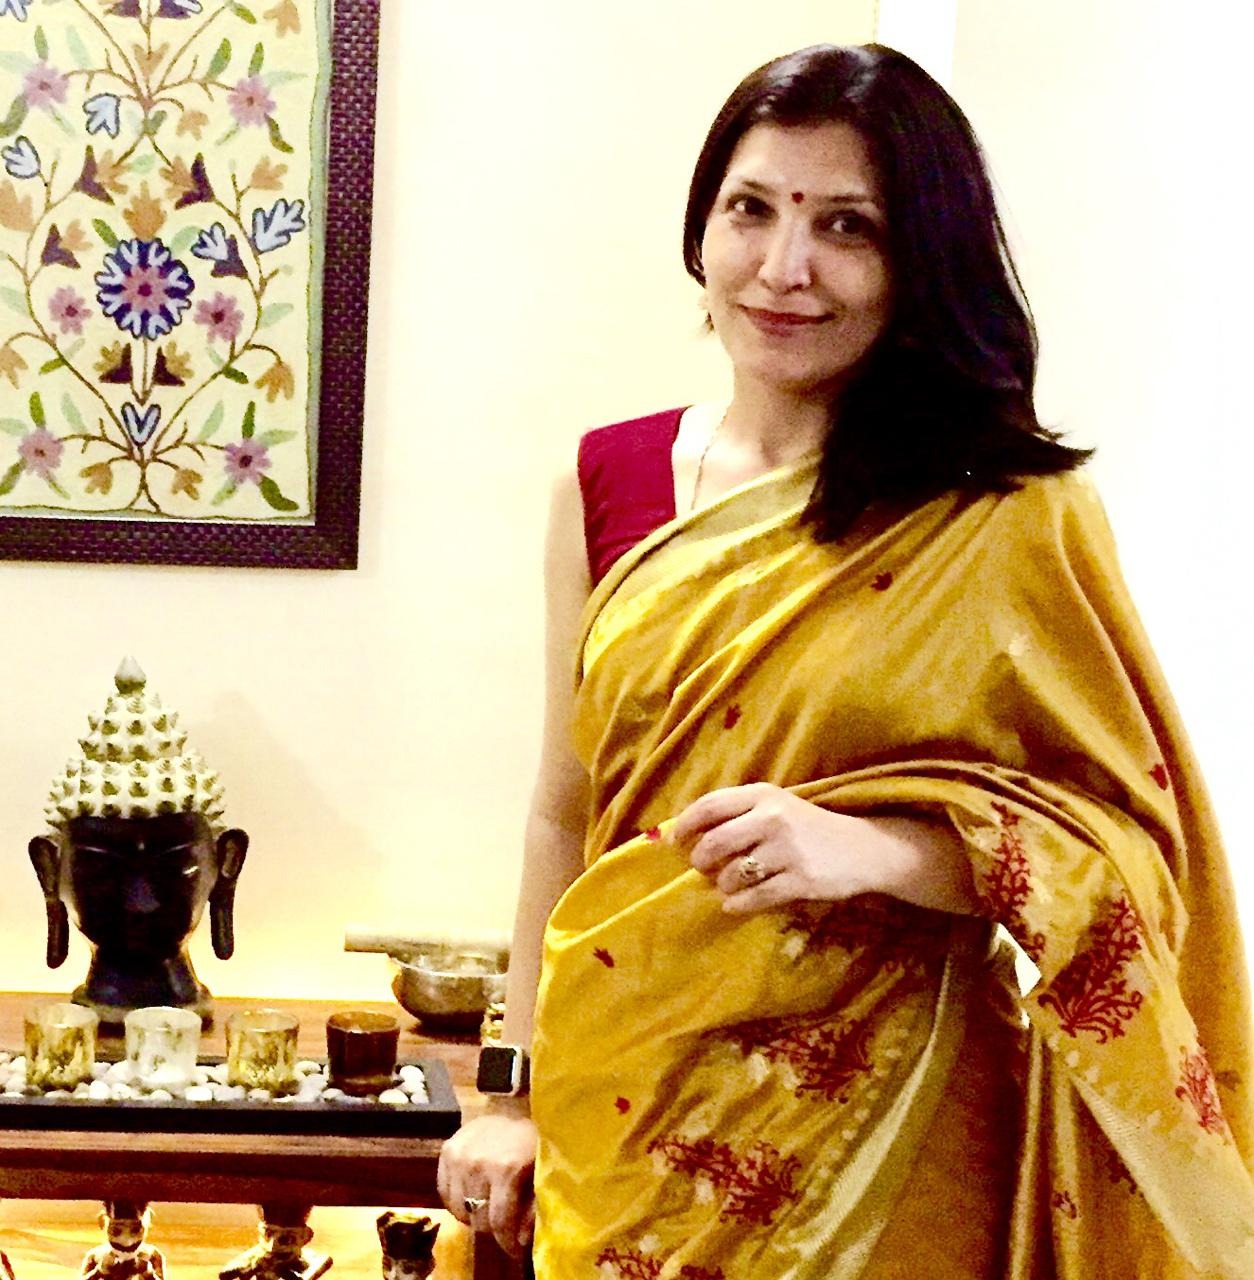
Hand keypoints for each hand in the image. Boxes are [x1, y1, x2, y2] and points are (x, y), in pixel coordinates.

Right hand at [436, 1104, 537, 1257]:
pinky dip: (457, 1200)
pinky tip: (471, 1195)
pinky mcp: (447, 1150)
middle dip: (493, 1226)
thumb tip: (521, 1240)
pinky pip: (444, 1191)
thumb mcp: (542, 1172)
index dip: (507, 1241)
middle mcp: (477, 1162)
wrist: (515, 1106)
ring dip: (474, 1213)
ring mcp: (459, 1155)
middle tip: (503, 1222)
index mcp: (506, 1168)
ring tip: (488, 1206)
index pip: (499, 1221)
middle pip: (479, 1218)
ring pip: (460, 1208)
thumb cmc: (532, 1141)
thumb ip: (534, 1208)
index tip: (515, 1248)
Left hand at [673, 783, 978, 915]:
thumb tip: (691, 834)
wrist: (865, 849)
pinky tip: (734, 905)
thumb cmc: (812, 827)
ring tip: (726, 886)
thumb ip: (741, 813)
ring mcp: (787, 850)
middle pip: (716, 842)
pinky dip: (738, 904)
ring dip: (722, 885)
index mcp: (764, 795)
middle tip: (700, 867)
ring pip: (733, 874)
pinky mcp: (800, 879)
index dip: (686, 824)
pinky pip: (755, 897)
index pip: (711, 805)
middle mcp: (773, 818)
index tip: (675, 840)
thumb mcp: (779, 806)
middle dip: (700, 859)